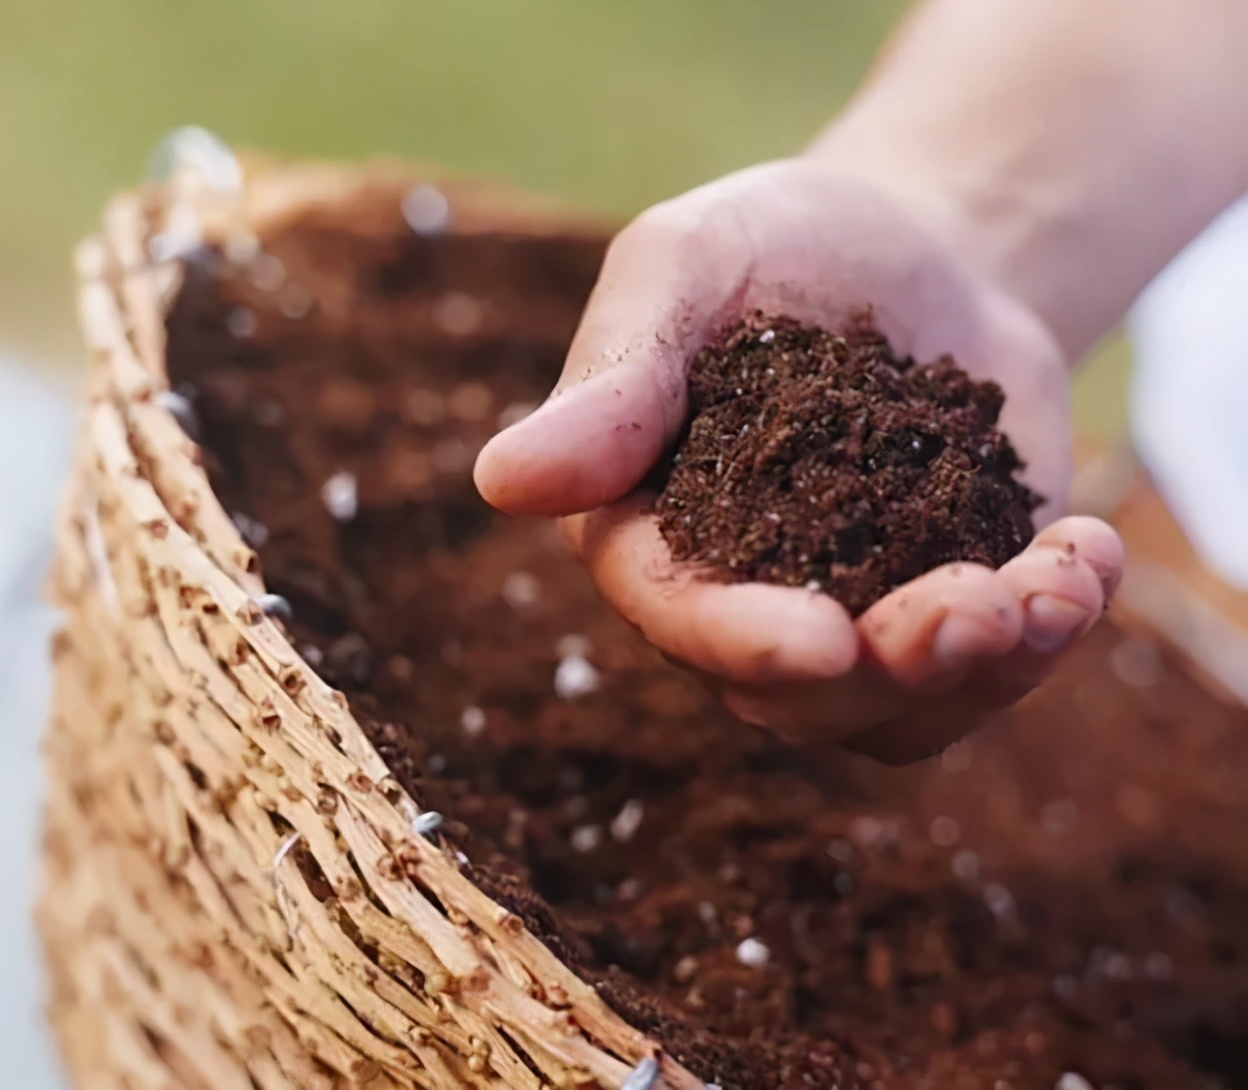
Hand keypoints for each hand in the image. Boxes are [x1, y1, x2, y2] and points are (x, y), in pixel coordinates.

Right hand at [474, 159, 1123, 762]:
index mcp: (652, 528)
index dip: (741, 641)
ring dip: (984, 666)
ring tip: (1058, 581)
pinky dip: (1042, 635)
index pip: (677, 613)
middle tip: (980, 605)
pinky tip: (1084, 555)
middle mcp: (740, 594)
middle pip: (794, 692)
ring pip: (895, 707)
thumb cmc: (779, 247)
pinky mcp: (939, 604)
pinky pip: (981, 674)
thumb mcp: (688, 266)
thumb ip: (615, 374)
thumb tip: (503, 482)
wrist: (914, 248)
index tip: (823, 642)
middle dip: (890, 667)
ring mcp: (847, 612)